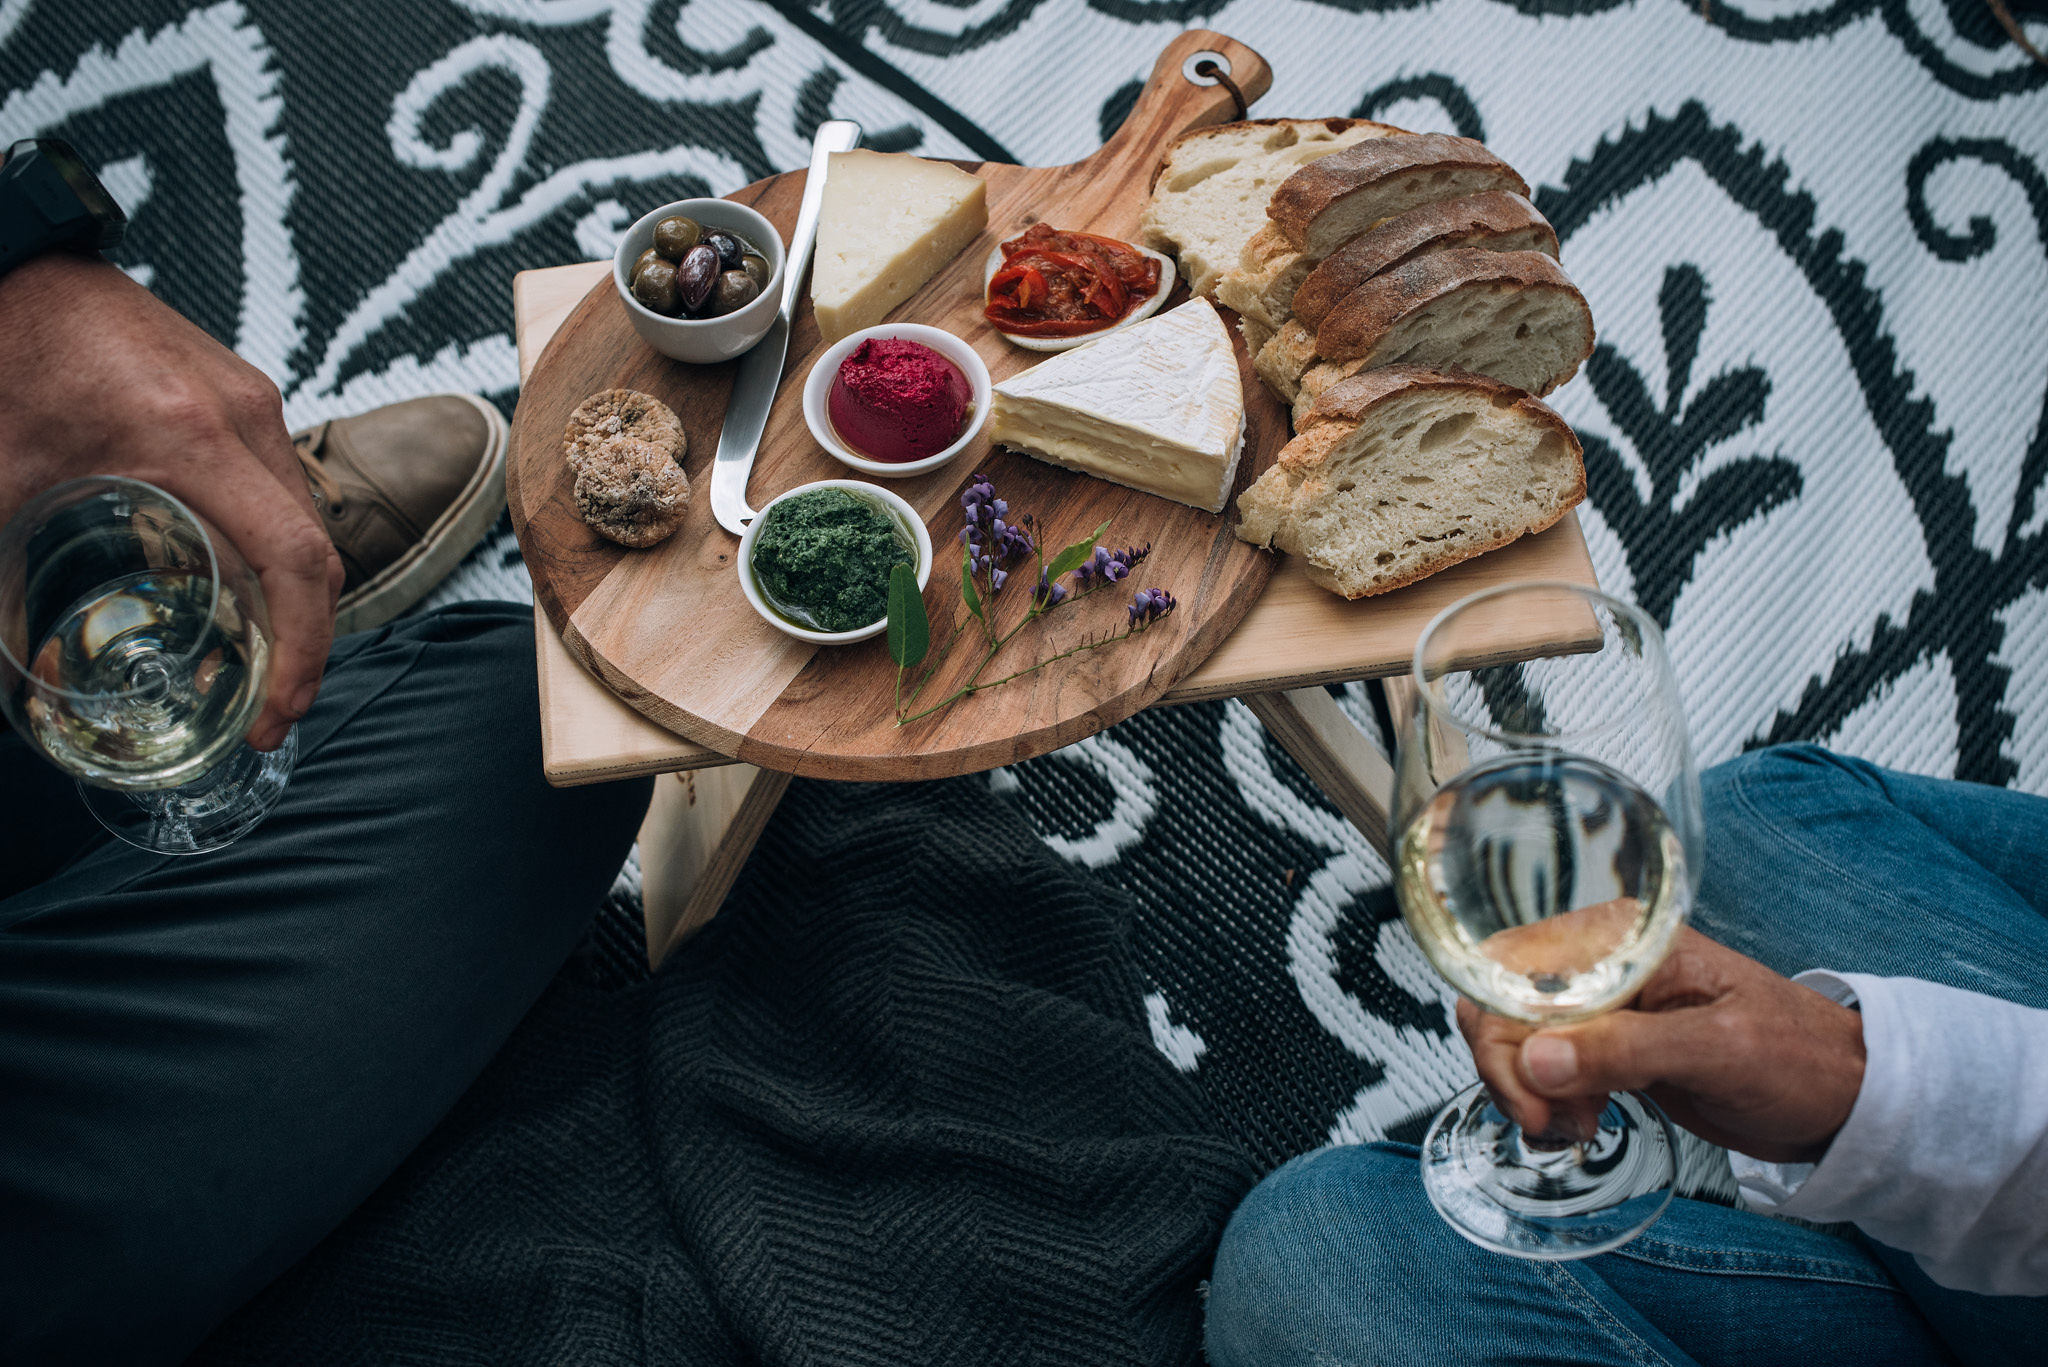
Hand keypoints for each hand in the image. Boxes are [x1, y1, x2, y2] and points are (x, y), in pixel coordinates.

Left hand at [0, 252, 340, 750]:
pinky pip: (284, 486)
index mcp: (194, 439)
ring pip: (308, 521)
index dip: (304, 650)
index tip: (275, 713)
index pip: (295, 560)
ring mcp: (256, 400)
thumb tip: (2, 679)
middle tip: (265, 707)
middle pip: (318, 553)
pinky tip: (232, 578)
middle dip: (306, 642)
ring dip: (294, 594)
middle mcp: (246, 418)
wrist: (19, 263)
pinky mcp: (247, 393)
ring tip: (253, 654)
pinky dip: (276, 545)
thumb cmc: (9, 354)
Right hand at [1457, 927, 1867, 1163]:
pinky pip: (1542, 1067)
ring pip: (1514, 1041)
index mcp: (1622, 938)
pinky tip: (1580, 1122)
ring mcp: (1601, 1008)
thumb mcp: (1718, 1049)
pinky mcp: (1607, 1049)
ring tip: (1576, 1126)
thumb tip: (1536, 1061)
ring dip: (1527, 1092)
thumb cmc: (1799, 1059)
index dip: (1503, 1033)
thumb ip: (1625, 1050)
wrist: (1843, 1099)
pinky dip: (1545, 1101)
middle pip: (1500, 1004)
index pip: (1514, 968)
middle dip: (1512, 1070)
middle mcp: (1600, 964)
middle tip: (1551, 1123)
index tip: (1534, 1098)